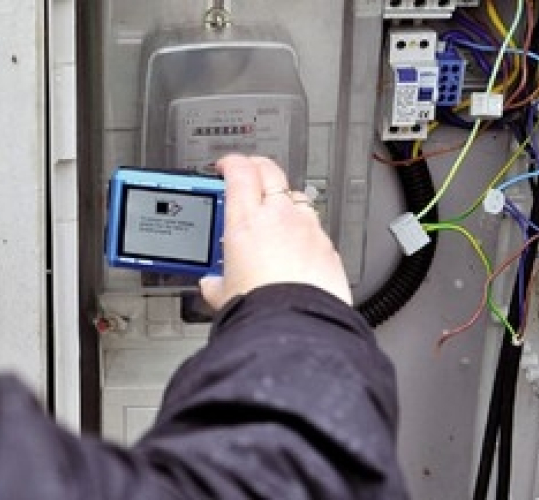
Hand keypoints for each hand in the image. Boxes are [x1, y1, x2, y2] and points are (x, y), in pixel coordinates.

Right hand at [200, 155, 351, 309]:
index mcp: (246, 220)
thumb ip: (215, 282)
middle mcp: (280, 216)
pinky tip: (298, 245)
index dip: (232, 162)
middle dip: (258, 166)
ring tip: (275, 212)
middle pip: (271, 171)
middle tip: (249, 172)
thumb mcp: (224, 293)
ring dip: (284, 199)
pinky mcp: (328, 247)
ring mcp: (308, 228)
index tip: (226, 166)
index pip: (240, 171)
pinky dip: (305, 230)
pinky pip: (316, 228)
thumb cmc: (261, 306)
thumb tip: (210, 284)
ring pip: (297, 197)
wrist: (297, 324)